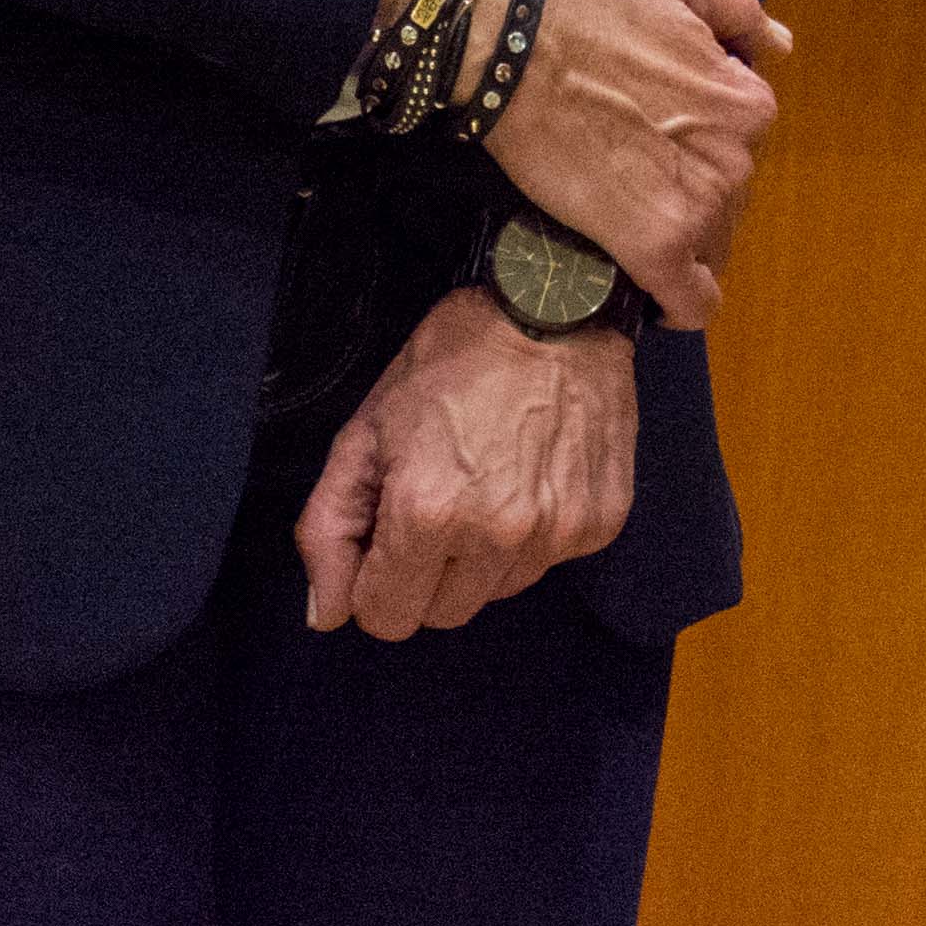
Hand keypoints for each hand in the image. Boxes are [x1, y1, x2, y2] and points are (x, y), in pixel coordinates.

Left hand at [293, 291, 632, 641]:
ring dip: (483, 557)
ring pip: (498, 592)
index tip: (389, 531)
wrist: (554, 307)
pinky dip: (535, 533)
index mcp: (426, 514)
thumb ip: (328, 529)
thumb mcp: (364, 432)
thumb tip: (324, 615)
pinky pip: (550, 563)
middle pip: (443, 613)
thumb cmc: (452, 362)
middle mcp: (498, 535)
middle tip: (438, 500)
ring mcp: (558, 532)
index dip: (376, 579)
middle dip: (427, 573)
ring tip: (489, 481)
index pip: (386, 618)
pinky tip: (532, 474)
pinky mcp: (601, 522)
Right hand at [477, 0, 782, 331]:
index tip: (658, 144)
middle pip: (728, 198)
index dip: (701, 145)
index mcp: (748, 101)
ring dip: (679, 244)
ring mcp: (700, 205)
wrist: (511, 49)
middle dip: (689, 194)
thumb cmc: (590, 9)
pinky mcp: (655, 246)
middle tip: (631, 179)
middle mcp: (739, 157)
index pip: (743, 143)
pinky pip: (690, 301)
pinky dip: (678, 305)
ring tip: (627, 228)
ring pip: (709, 248)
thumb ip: (740, 13)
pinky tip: (655, 299)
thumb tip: (780, 48)